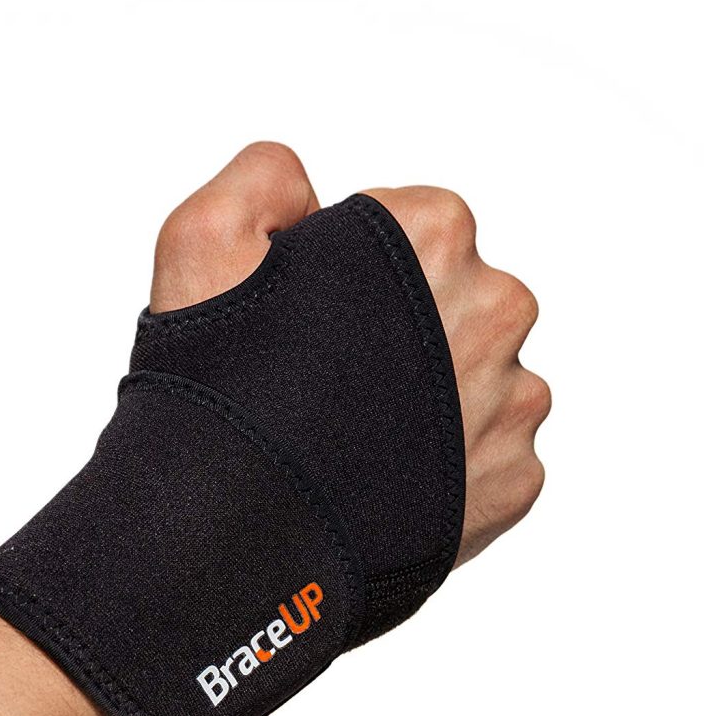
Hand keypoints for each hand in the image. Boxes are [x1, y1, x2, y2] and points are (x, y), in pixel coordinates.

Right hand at [151, 142, 548, 566]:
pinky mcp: (516, 480)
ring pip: (483, 382)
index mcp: (434, 233)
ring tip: (358, 443)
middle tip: (335, 386)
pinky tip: (385, 485)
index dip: (356, 272)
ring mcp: (513, 401)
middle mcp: (498, 307)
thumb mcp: (199, 243)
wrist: (233, 538)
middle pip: (459, 304)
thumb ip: (261, 177)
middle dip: (406, 333)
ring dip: (435, 402)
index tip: (315, 322)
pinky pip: (491, 457)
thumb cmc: (216, 392)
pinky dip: (450, 469)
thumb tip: (307, 186)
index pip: (415, 230)